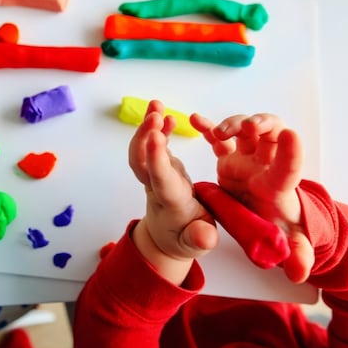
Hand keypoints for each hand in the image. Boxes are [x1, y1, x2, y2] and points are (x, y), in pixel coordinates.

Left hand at [129, 100, 217, 284]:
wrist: (168, 239)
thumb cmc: (186, 240)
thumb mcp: (199, 243)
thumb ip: (201, 239)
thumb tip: (205, 237)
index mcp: (171, 203)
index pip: (160, 179)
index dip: (155, 157)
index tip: (154, 135)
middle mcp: (159, 186)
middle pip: (141, 161)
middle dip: (144, 137)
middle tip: (153, 114)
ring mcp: (157, 175)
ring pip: (143, 150)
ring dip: (148, 127)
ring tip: (155, 104)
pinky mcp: (160, 168)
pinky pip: (154, 147)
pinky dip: (158, 129)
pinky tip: (164, 115)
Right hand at [190, 113, 313, 282]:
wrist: (266, 215)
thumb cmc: (279, 226)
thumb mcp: (288, 245)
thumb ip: (297, 256)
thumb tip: (300, 273)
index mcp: (278, 186)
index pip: (289, 168)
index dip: (292, 153)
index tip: (291, 136)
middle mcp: (264, 166)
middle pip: (271, 133)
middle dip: (262, 124)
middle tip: (249, 127)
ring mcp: (246, 159)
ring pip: (244, 130)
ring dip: (234, 123)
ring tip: (218, 132)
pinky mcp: (229, 159)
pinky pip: (218, 139)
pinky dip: (208, 127)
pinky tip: (196, 120)